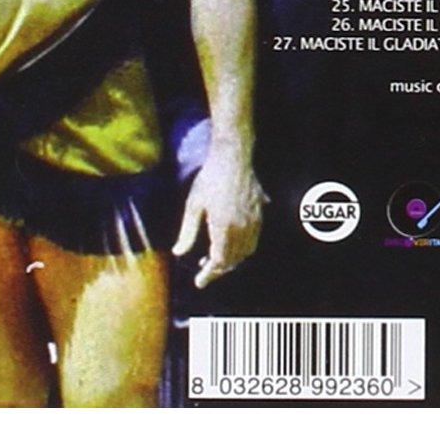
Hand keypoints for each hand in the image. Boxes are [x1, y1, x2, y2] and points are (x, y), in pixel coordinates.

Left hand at [172, 146, 264, 288]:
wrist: (233, 157)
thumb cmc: (210, 179)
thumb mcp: (193, 206)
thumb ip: (187, 233)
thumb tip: (178, 253)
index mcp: (224, 229)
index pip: (218, 262)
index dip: (208, 274)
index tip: (199, 282)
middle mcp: (243, 228)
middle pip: (234, 260)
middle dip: (219, 268)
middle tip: (204, 268)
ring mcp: (254, 221)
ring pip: (246, 251)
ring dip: (233, 259)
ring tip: (217, 255)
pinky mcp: (260, 212)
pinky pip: (254, 239)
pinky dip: (244, 247)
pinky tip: (232, 241)